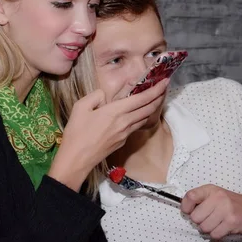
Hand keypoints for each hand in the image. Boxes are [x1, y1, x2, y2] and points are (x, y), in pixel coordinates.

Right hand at [48, 78, 169, 190]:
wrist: (76, 160)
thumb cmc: (76, 133)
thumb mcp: (81, 107)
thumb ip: (96, 96)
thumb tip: (105, 95)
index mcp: (116, 111)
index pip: (142, 99)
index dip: (156, 90)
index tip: (165, 82)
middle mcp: (125, 122)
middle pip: (148, 109)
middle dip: (159, 97)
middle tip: (164, 88)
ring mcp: (125, 134)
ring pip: (144, 118)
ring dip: (152, 108)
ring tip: (155, 99)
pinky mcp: (122, 141)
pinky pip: (136, 126)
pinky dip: (141, 117)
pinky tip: (138, 114)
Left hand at [181, 185, 241, 239]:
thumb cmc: (232, 203)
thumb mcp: (216, 195)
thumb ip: (201, 200)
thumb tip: (185, 211)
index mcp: (211, 189)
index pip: (190, 196)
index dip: (186, 207)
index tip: (189, 212)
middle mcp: (218, 198)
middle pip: (195, 217)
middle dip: (200, 222)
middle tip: (209, 219)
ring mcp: (225, 210)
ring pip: (204, 228)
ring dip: (209, 229)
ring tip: (217, 223)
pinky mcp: (232, 222)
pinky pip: (214, 235)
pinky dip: (217, 235)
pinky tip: (223, 228)